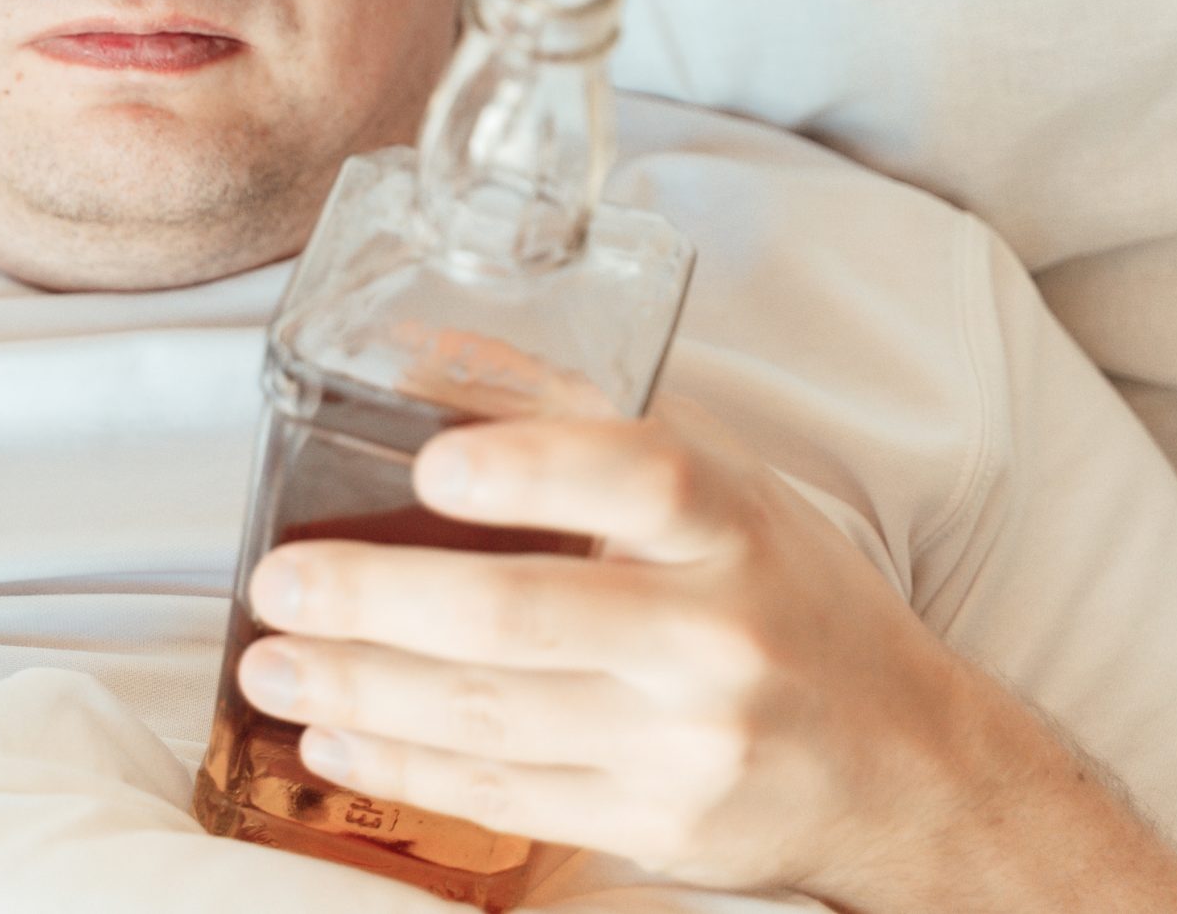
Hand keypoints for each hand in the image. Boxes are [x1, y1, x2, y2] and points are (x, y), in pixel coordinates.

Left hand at [235, 391, 975, 896]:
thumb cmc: (782, 593)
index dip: (532, 466)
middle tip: (280, 583)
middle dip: (377, 602)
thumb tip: (432, 353)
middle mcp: (717, 631)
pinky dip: (404, 764)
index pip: (640, 476)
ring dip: (359, 688)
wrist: (905, 765)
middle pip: (524, 615)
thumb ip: (591, 425)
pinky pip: (505, 794)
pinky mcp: (659, 822)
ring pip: (492, 717)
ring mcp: (689, 741)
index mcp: (732, 523)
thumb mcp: (725, 487)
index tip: (431, 465)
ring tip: (271, 663)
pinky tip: (334, 733)